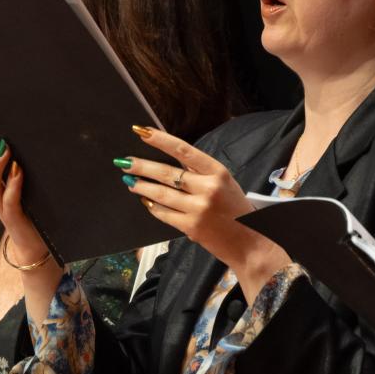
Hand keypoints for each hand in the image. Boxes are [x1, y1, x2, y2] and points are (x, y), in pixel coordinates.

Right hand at [0, 126, 48, 265]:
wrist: (32, 246)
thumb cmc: (28, 210)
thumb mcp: (19, 186)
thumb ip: (16, 167)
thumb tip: (19, 141)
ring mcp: (1, 207)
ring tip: (3, 147)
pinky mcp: (15, 219)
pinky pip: (10, 202)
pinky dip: (13, 186)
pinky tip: (18, 173)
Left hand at [121, 127, 288, 287]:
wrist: (250, 242)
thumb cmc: (236, 209)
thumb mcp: (224, 182)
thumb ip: (199, 173)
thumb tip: (166, 162)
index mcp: (217, 171)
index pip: (183, 150)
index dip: (160, 140)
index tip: (141, 132)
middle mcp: (207, 188)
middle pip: (166, 173)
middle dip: (141, 166)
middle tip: (124, 161)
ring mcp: (198, 209)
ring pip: (160, 194)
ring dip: (141, 186)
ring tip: (129, 180)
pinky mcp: (190, 227)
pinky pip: (163, 213)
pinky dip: (152, 206)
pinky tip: (144, 201)